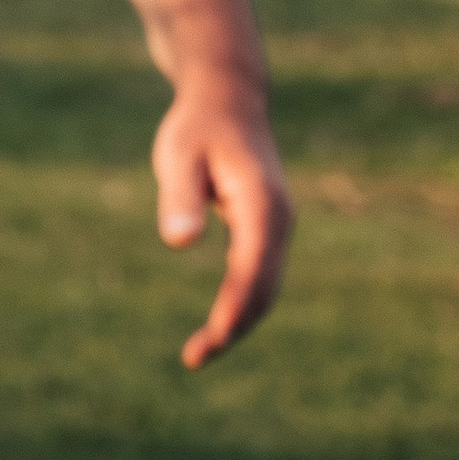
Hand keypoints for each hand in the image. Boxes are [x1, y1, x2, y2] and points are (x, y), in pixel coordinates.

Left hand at [152, 82, 294, 372]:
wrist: (226, 101)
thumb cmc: (197, 127)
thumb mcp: (180, 155)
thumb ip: (180, 198)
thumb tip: (180, 242)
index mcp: (262, 203)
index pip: (253, 267)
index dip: (234, 307)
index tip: (211, 338)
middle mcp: (279, 219)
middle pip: (265, 287)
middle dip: (234, 327)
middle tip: (194, 358)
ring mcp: (277, 227)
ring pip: (266, 288)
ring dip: (238, 323)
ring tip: (197, 354)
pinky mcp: (266, 232)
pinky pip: (259, 278)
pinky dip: (241, 305)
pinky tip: (216, 327)